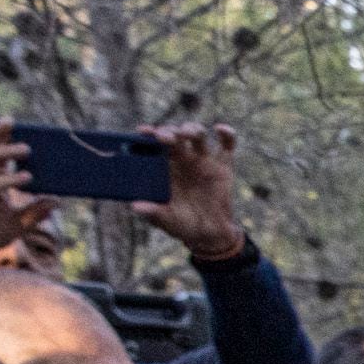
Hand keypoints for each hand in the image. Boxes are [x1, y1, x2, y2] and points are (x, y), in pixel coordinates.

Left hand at [137, 121, 246, 264]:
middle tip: (165, 138)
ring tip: (190, 134)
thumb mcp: (166, 220)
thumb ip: (153, 212)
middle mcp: (182, 158)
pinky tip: (220, 129)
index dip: (147, 134)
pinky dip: (227, 135)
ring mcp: (203, 160)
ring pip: (197, 135)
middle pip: (174, 134)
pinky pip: (227, 145)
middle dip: (169, 131)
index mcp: (163, 166)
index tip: (143, 132)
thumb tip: (136, 207)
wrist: (210, 235)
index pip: (152, 143)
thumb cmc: (182, 225)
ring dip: (192, 129)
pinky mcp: (223, 166)